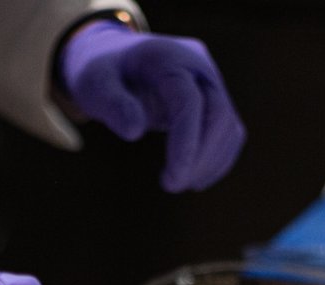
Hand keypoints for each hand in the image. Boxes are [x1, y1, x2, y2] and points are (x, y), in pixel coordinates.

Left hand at [58, 20, 245, 192]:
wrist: (118, 59)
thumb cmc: (104, 74)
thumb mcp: (94, 84)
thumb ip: (111, 104)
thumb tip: (133, 132)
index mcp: (166, 58)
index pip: (188, 101)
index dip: (185, 143)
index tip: (171, 180)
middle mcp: (196, 65)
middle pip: (218, 114)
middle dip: (200, 157)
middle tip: (172, 186)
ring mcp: (211, 82)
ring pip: (228, 126)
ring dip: (210, 162)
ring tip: (178, 183)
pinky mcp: (217, 100)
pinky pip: (230, 132)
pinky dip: (217, 159)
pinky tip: (193, 178)